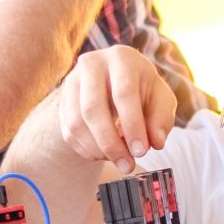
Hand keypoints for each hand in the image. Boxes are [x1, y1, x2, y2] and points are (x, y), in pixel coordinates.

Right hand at [54, 46, 178, 170]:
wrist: (114, 81)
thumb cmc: (142, 89)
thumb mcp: (160, 99)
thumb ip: (162, 119)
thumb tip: (155, 142)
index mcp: (121, 57)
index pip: (124, 92)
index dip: (132, 125)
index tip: (141, 151)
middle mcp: (91, 64)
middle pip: (93, 108)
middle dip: (111, 143)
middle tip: (128, 165)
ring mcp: (72, 81)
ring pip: (77, 123)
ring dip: (97, 149)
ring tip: (118, 160)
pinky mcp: (62, 100)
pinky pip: (68, 131)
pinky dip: (86, 149)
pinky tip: (104, 154)